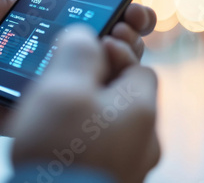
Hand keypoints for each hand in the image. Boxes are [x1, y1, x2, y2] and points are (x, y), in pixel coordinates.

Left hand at [0, 0, 156, 136]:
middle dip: (131, 33)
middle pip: (105, 44)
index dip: (122, 7)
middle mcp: (49, 50)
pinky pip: (69, 105)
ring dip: (119, 60)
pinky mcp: (34, 109)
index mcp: (42, 20)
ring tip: (114, 44)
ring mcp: (44, 80)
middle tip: (132, 24)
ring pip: (96, 76)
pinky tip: (98, 78)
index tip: (136, 0)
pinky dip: (91, 94)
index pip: (93, 13)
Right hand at [9, 26, 159, 182]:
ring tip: (59, 113)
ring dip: (90, 110)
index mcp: (140, 108)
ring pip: (113, 122)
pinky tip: (62, 141)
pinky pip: (104, 148)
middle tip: (67, 82)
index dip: (112, 51)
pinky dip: (87, 138)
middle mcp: (145, 138)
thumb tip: (85, 36)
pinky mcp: (113, 181)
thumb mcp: (62, 88)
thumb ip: (78, 51)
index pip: (139, 65)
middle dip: (99, 81)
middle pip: (126, 94)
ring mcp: (131, 165)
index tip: (86, 52)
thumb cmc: (58, 151)